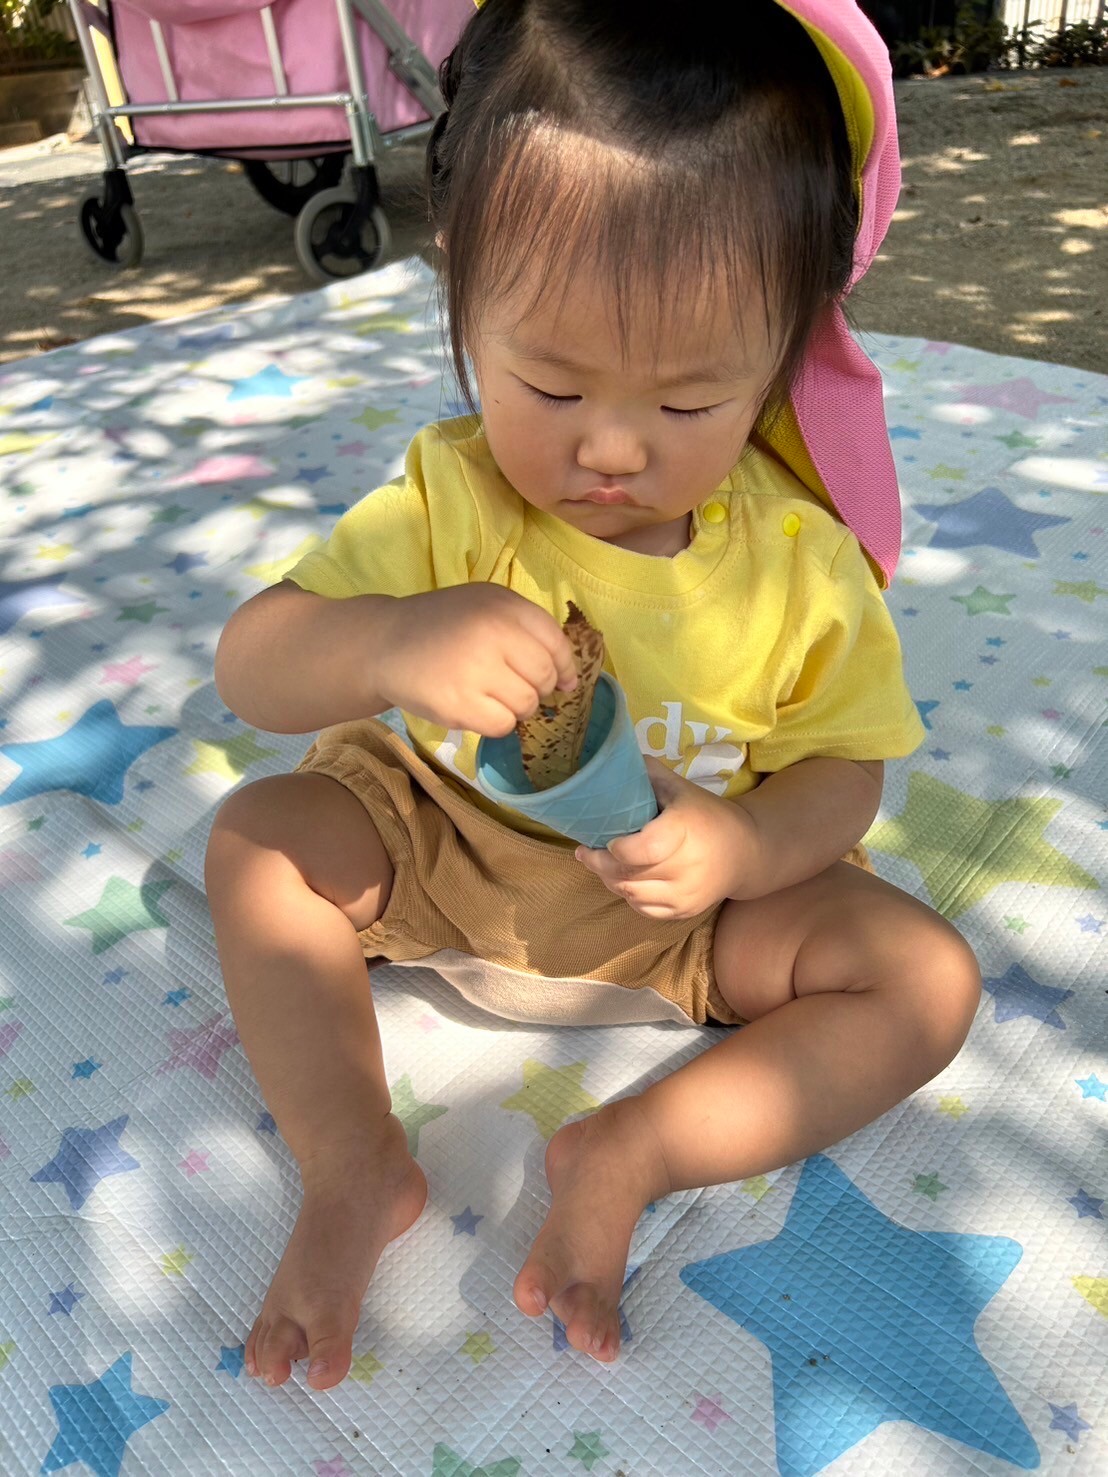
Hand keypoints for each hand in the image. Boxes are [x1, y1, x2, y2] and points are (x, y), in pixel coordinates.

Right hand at [376, 584, 578, 737]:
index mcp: (503, 606)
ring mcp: (475, 670)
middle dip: (538, 688)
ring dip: (516, 707)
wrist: (384, 643)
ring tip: (490, 694)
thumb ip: (527, 630)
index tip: (563, 681)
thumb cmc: (442, 625)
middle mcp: (493, 633)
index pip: (556, 642)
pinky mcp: (458, 705)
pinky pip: (502, 725)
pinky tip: (476, 707)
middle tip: (514, 686)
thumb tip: (569, 680)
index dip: (565, 667)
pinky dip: (496, 722)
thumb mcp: (484, 605)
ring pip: (527, 705)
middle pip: (544, 677)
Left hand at [573, 757, 759, 920]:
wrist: (748, 852)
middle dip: (599, 863)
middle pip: (627, 874)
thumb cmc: (708, 815)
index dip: (616, 847)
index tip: (604, 837)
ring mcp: (685, 894)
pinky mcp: (684, 911)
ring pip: (631, 895)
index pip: (641, 850)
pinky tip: (625, 880)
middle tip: (586, 851)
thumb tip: (613, 757)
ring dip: (610, 880)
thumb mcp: (681, 788)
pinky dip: (628, 896)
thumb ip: (649, 774)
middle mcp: (685, 868)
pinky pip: (643, 909)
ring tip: (602, 864)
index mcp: (683, 831)